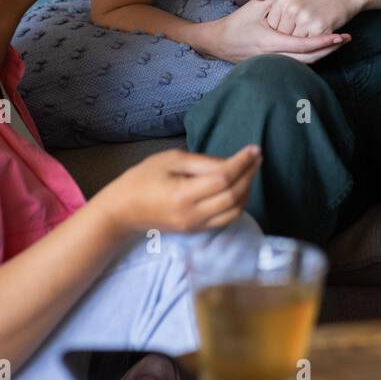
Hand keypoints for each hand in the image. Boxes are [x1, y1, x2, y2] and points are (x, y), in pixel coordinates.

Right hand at [105, 145, 261, 235]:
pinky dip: (239, 203)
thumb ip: (202, 163)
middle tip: (257, 157)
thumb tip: (230, 163)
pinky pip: (226, 219)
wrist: (123, 211)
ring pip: (234, 211)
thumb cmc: (142, 179)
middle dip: (250, 175)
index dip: (242, 163)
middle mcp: (192, 214)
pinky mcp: (197, 231)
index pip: (223, 179)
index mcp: (183, 194)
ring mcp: (196, 226)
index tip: (254, 148)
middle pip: (233, 196)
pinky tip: (240, 187)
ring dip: (248, 190)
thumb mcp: (170, 160)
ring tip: (251, 170)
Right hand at [213, 0, 351, 64]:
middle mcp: (275, 57)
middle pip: (310, 58)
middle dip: (329, 49)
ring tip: (338, 43)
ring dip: (323, 54)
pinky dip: (311, 57)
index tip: (339, 36)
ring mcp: (275, 64)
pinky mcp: (274, 66)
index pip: (304, 45)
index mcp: (271, 43)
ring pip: (305, 64)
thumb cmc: (236, 24)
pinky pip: (298, 64)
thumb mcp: (254, 5)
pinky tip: (322, 49)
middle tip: (346, 39)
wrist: (219, 44)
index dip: (323, 41)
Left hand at [254, 0, 358, 36]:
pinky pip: (307, 46)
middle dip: (285, 37)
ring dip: (296, 43)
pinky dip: (308, 46)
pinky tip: (311, 38)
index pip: (271, 24)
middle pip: (281, 35)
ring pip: (293, 42)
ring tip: (301, 36)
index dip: (277, 28)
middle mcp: (293, 8)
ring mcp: (307, 19)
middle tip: (294, 33)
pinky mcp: (320, 29)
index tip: (283, 26)